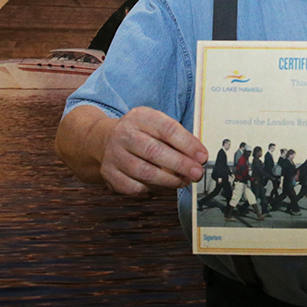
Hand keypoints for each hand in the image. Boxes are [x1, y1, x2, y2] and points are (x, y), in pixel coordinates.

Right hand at [60, 105, 207, 196]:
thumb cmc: (141, 133)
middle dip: (180, 165)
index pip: (167, 129)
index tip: (202, 156)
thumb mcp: (156, 123)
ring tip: (184, 182)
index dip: (187, 144)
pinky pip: (134, 187)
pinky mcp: (109, 174)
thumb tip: (199, 156)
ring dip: (169, 180)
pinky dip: (152, 189)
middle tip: (197, 173)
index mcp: (140, 117)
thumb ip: (177, 136)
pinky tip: (164, 187)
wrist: (103, 140)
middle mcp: (124, 134)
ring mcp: (114, 155)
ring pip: (144, 172)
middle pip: (155, 152)